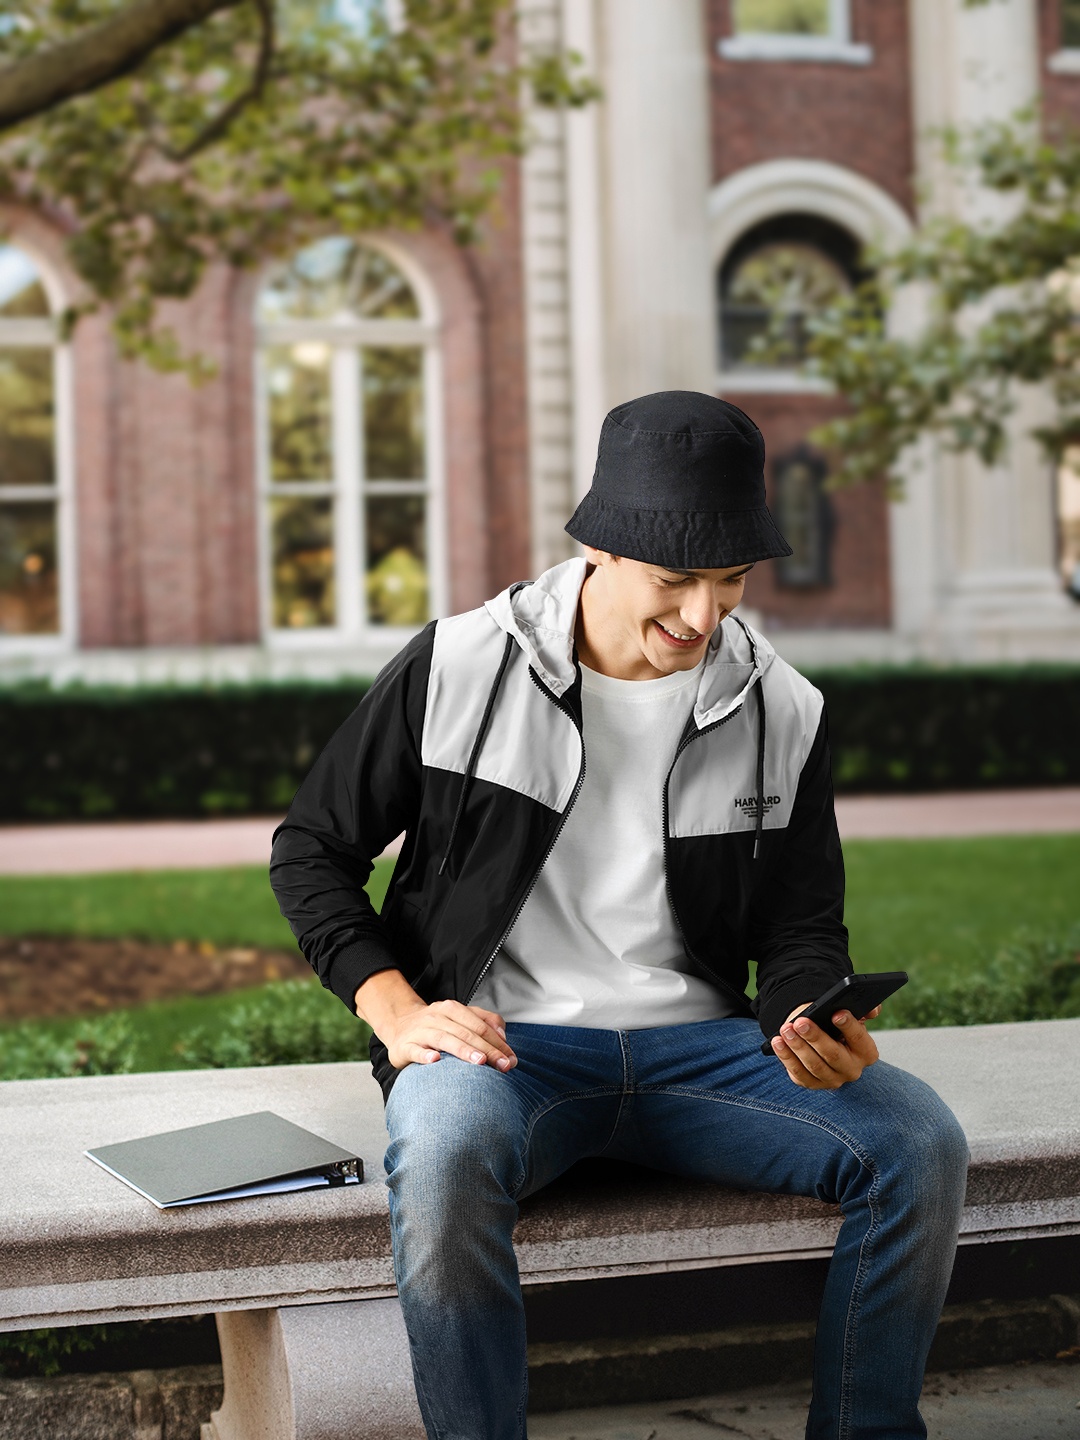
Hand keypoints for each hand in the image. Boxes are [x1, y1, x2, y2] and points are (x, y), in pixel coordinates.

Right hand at [353, 971, 517, 1072]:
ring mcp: (420, 1031)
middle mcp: (436, 1016)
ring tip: (479, 1061)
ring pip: (444, 1038)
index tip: (510, 1059)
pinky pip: (415, 1050)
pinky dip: (425, 1055)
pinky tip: (435, 1061)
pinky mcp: (404, 1046)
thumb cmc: (437, 1026)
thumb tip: (503, 1036)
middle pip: (466, 1032)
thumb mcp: (460, 1018)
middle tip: (502, 1065)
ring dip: (463, 1050)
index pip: (480, 1025)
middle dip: (487, 1049)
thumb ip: (483, 1022)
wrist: (399, 1025)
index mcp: (452, 1009)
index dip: (498, 1042)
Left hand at [769, 1001, 880, 1089]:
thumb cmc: (837, 1025)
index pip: (859, 1039)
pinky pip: (798, 1073)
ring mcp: (832, 1080)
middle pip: (833, 1055)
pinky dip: (786, 1057)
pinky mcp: (813, 1084)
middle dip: (815, 1037)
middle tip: (800, 1022)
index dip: (849, 1027)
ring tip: (785, 1029)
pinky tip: (777, 1042)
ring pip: (813, 1065)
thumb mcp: (851, 1016)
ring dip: (797, 1046)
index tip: (836, 1013)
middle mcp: (851, 1070)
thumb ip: (864, 1010)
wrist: (824, 1040)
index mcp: (867, 1052)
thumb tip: (872, 1009)